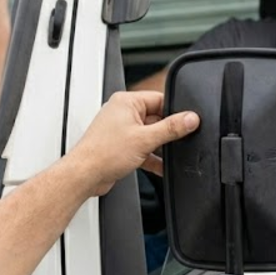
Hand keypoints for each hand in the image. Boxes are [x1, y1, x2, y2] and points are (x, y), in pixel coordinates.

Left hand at [69, 91, 198, 196]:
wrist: (85, 175)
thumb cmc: (103, 153)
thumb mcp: (145, 139)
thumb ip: (171, 128)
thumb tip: (190, 119)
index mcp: (126, 102)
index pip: (159, 99)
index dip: (175, 111)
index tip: (189, 121)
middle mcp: (122, 113)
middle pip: (156, 118)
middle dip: (166, 132)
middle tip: (176, 141)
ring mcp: (122, 130)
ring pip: (150, 135)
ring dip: (159, 147)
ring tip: (165, 155)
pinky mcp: (121, 146)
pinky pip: (143, 148)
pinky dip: (152, 157)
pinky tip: (160, 166)